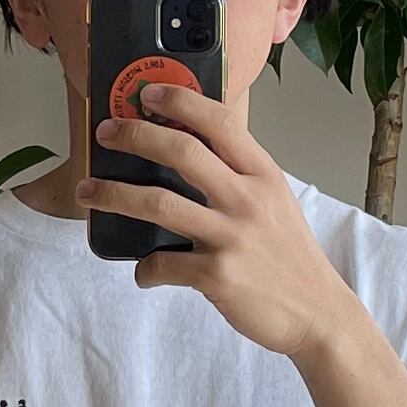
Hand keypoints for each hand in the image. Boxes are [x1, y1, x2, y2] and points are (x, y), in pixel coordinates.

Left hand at [78, 87, 363, 364]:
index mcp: (263, 174)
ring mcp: (231, 237)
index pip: (220, 122)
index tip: (147, 93)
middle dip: (134, 136)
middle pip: (181, 152)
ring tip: (88, 192)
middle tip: (106, 133)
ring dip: (113, 195)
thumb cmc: (289, 255)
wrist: (318, 313)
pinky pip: (162, 264)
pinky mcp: (217, 276)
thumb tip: (187, 152)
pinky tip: (143, 272)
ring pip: (158, 204)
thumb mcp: (275, 201)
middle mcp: (247, 199)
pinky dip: (144, 269)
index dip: (179, 101)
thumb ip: (239, 175)